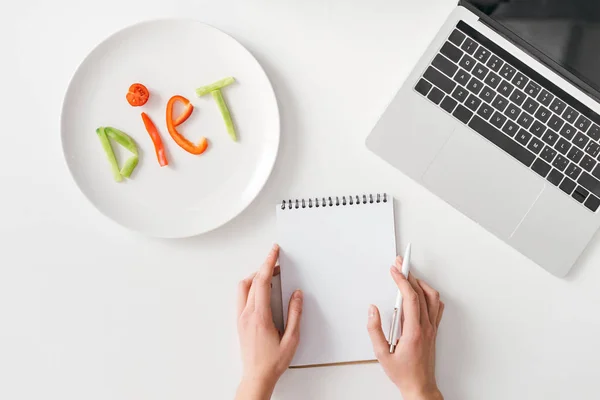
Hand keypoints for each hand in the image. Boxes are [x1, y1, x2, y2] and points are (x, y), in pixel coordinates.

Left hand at [235, 244, 302, 399]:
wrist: (256, 377)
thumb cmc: (273, 362)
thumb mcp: (292, 338)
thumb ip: (295, 314)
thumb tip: (297, 295)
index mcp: (259, 316)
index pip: (262, 281)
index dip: (269, 263)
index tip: (274, 252)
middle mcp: (246, 314)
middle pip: (253, 281)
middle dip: (265, 267)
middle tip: (278, 263)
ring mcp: (240, 318)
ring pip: (244, 287)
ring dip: (256, 277)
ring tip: (271, 275)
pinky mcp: (239, 322)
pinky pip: (242, 297)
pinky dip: (252, 287)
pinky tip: (262, 290)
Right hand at [367, 256, 443, 399]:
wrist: (420, 386)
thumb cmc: (403, 373)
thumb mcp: (381, 354)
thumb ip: (374, 330)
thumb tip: (372, 310)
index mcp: (414, 331)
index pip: (410, 297)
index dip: (402, 280)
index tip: (394, 269)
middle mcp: (426, 327)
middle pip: (421, 292)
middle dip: (408, 274)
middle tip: (399, 264)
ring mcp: (432, 328)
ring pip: (432, 297)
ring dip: (420, 283)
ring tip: (408, 275)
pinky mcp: (433, 330)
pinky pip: (436, 307)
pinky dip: (429, 295)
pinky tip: (421, 293)